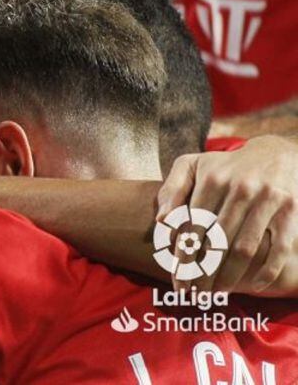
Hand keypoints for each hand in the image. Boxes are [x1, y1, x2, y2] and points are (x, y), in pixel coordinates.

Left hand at [156, 135, 297, 295]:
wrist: (277, 153)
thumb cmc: (225, 167)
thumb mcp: (193, 165)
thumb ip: (172, 188)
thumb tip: (163, 220)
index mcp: (213, 179)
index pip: (192, 226)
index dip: (184, 256)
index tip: (177, 279)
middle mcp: (241, 189)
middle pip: (216, 242)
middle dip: (203, 272)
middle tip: (194, 293)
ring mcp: (269, 200)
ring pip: (245, 249)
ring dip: (230, 276)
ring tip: (217, 293)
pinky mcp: (291, 211)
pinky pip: (280, 249)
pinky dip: (266, 271)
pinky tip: (253, 286)